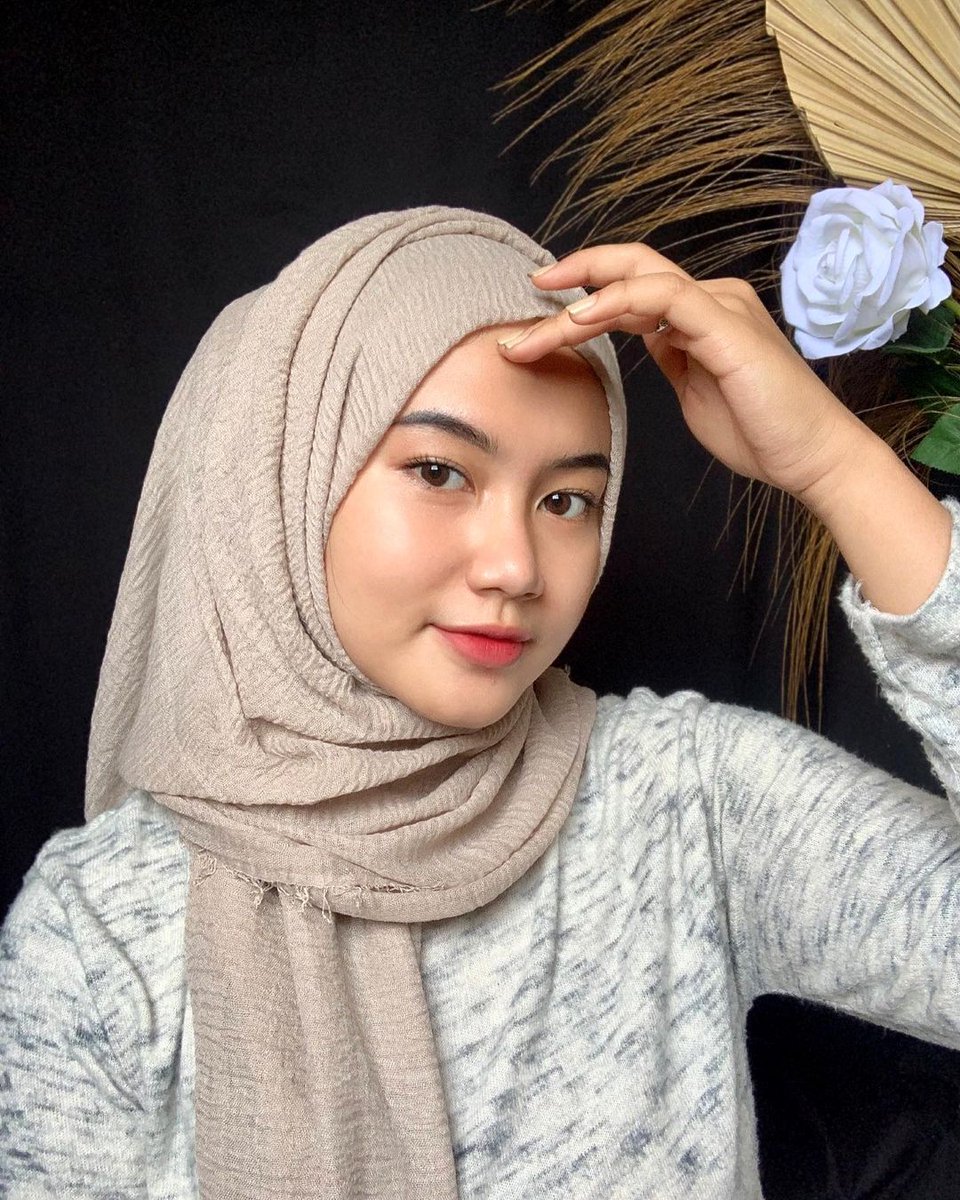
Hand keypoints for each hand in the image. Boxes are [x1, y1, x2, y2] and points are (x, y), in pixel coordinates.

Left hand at [501, 243, 870, 500]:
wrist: (809, 457)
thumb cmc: (758, 431)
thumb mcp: (695, 389)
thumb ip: (670, 357)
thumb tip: (643, 338)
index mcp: (700, 314)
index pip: (633, 287)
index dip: (587, 289)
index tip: (543, 308)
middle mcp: (710, 299)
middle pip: (631, 268)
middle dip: (576, 272)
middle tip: (531, 286)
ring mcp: (720, 307)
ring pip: (636, 282)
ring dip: (578, 302)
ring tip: (537, 329)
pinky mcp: (726, 325)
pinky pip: (663, 297)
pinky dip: (617, 301)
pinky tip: (581, 318)